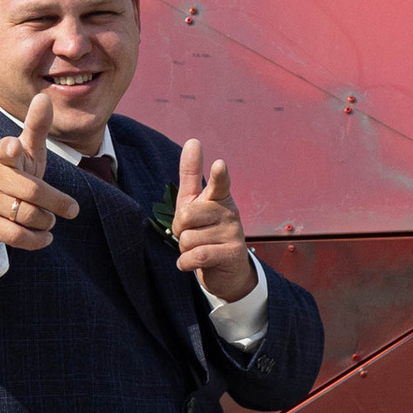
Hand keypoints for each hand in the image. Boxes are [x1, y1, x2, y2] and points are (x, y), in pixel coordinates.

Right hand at [0, 89, 81, 253]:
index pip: (4, 149)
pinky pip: (16, 236)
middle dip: (56, 202)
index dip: (10, 150)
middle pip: (32, 191)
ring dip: (47, 221)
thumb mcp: (23, 151)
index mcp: (0, 154)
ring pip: (27, 215)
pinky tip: (45, 237)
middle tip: (72, 209)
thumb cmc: (8, 174)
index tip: (15, 148)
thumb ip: (35, 127)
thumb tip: (44, 97)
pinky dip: (37, 240)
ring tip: (51, 221)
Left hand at [173, 141, 253, 302]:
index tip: (219, 164)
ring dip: (185, 249)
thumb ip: (191, 175)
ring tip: (199, 249)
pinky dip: (186, 263)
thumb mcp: (194, 203)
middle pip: (185, 215)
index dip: (218, 175)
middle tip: (191, 235)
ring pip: (187, 238)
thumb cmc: (205, 231)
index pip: (219, 183)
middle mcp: (229, 212)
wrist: (225, 271)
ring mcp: (233, 233)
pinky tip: (191, 263)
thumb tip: (193, 141)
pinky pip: (196, 256)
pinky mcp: (232, 254)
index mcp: (219, 197)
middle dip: (180, 230)